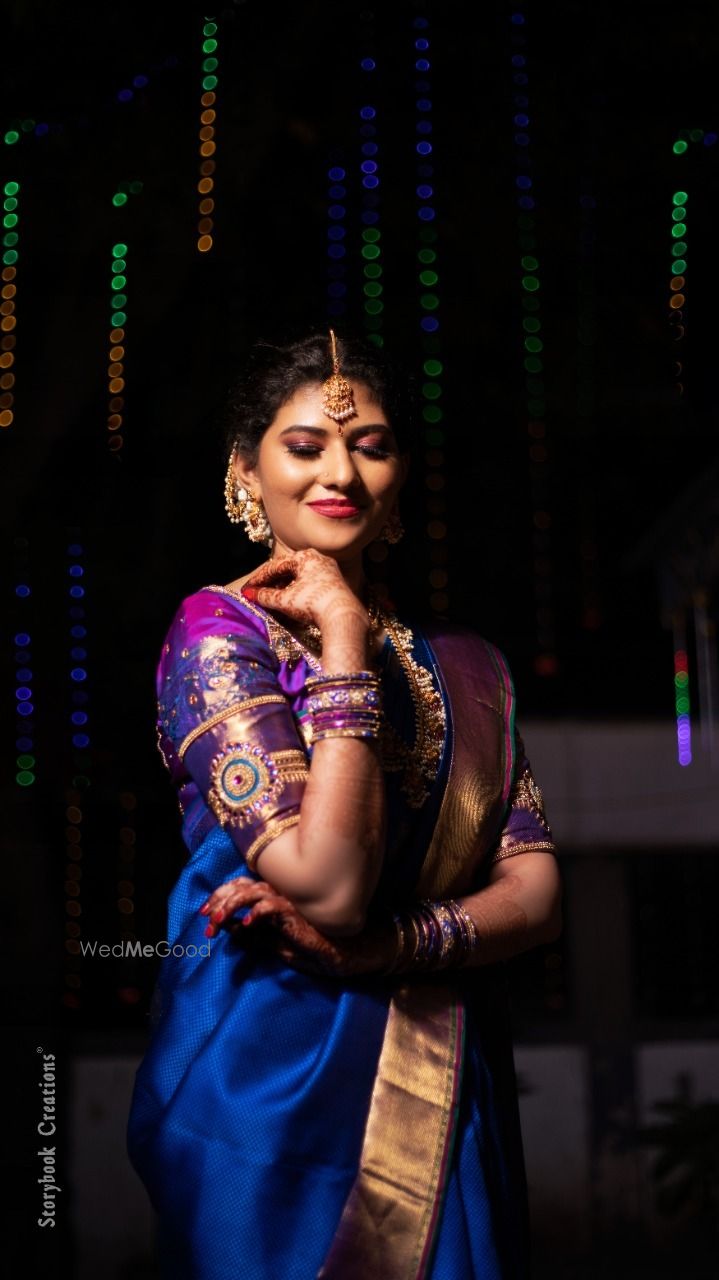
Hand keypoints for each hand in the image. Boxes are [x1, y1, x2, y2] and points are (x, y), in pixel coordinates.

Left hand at [200, 877, 396, 977]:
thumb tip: (228, 930)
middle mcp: (282, 895)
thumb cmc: (321, 948)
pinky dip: (259, 912)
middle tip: (205, 918)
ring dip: (233, 904)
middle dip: (220, 900)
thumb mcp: (281, 948)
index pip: (242, 889)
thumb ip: (256, 938)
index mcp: (275, 901)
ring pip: (255, 891)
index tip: (203, 914)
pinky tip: (249, 924)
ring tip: (219, 921)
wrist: (356, 952)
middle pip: (243, 885)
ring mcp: (293, 901)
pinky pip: (276, 906)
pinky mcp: (303, 913)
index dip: (220, 898)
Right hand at [241, 548, 368, 638]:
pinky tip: (290, 601)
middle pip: (288, 570)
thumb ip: (265, 595)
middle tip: (257, 593)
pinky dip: (297, 591)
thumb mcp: (285, 600)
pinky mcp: (335, 584)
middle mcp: (318, 559)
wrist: (343, 617)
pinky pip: (310, 583)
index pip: (276, 565)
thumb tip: (249, 594)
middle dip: (271, 582)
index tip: (248, 588)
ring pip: (299, 577)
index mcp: (305, 556)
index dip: (259, 578)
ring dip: (283, 587)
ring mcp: (329, 570)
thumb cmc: (313, 603)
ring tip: (270, 599)